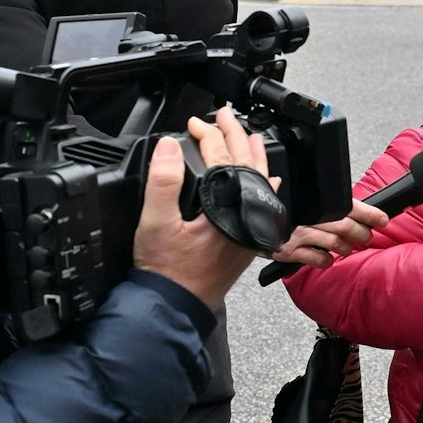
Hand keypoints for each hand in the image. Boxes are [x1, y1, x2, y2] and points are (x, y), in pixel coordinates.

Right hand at [132, 109, 268, 309]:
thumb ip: (163, 182)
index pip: (221, 159)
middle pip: (247, 166)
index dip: (207, 135)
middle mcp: (246, 218)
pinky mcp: (247, 241)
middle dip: (235, 136)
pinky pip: (262, 204)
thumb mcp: (155, 223)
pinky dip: (262, 185)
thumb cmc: (166, 271)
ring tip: (250, 137)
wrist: (173, 306)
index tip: (193, 123)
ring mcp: (250, 231)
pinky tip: (267, 182)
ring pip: (260, 183)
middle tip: (225, 116)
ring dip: (253, 157)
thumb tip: (169, 146)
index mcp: (228, 209)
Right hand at [270, 199, 389, 269]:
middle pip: (345, 226)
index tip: (383, 219)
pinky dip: (326, 261)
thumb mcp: (297, 197)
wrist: (247, 221)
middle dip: (361, 234)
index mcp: (314, 201)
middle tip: (367, 237)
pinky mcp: (289, 251)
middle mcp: (307, 217)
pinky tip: (328, 259)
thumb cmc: (278, 208)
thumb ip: (320, 201)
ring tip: (348, 248)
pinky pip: (316, 259)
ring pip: (335, 243)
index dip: (369, 213)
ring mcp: (299, 234)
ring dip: (346, 248)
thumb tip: (349, 204)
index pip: (349, 205)